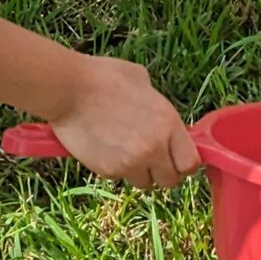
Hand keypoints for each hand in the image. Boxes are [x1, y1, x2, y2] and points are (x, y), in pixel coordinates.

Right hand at [47, 55, 199, 188]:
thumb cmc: (105, 78)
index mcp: (168, 123)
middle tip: (150, 158)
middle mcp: (154, 147)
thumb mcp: (143, 83)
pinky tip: (105, 147)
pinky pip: (119, 177)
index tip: (176, 159)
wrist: (70, 89)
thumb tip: (161, 121)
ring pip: (144, 182)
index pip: (190, 163)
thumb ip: (158, 108)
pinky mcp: (108, 171)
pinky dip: (115, 168)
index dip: (184, 164)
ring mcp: (130, 162)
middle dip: (161, 172)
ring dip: (138, 172)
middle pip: (170, 181)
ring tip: (124, 150)